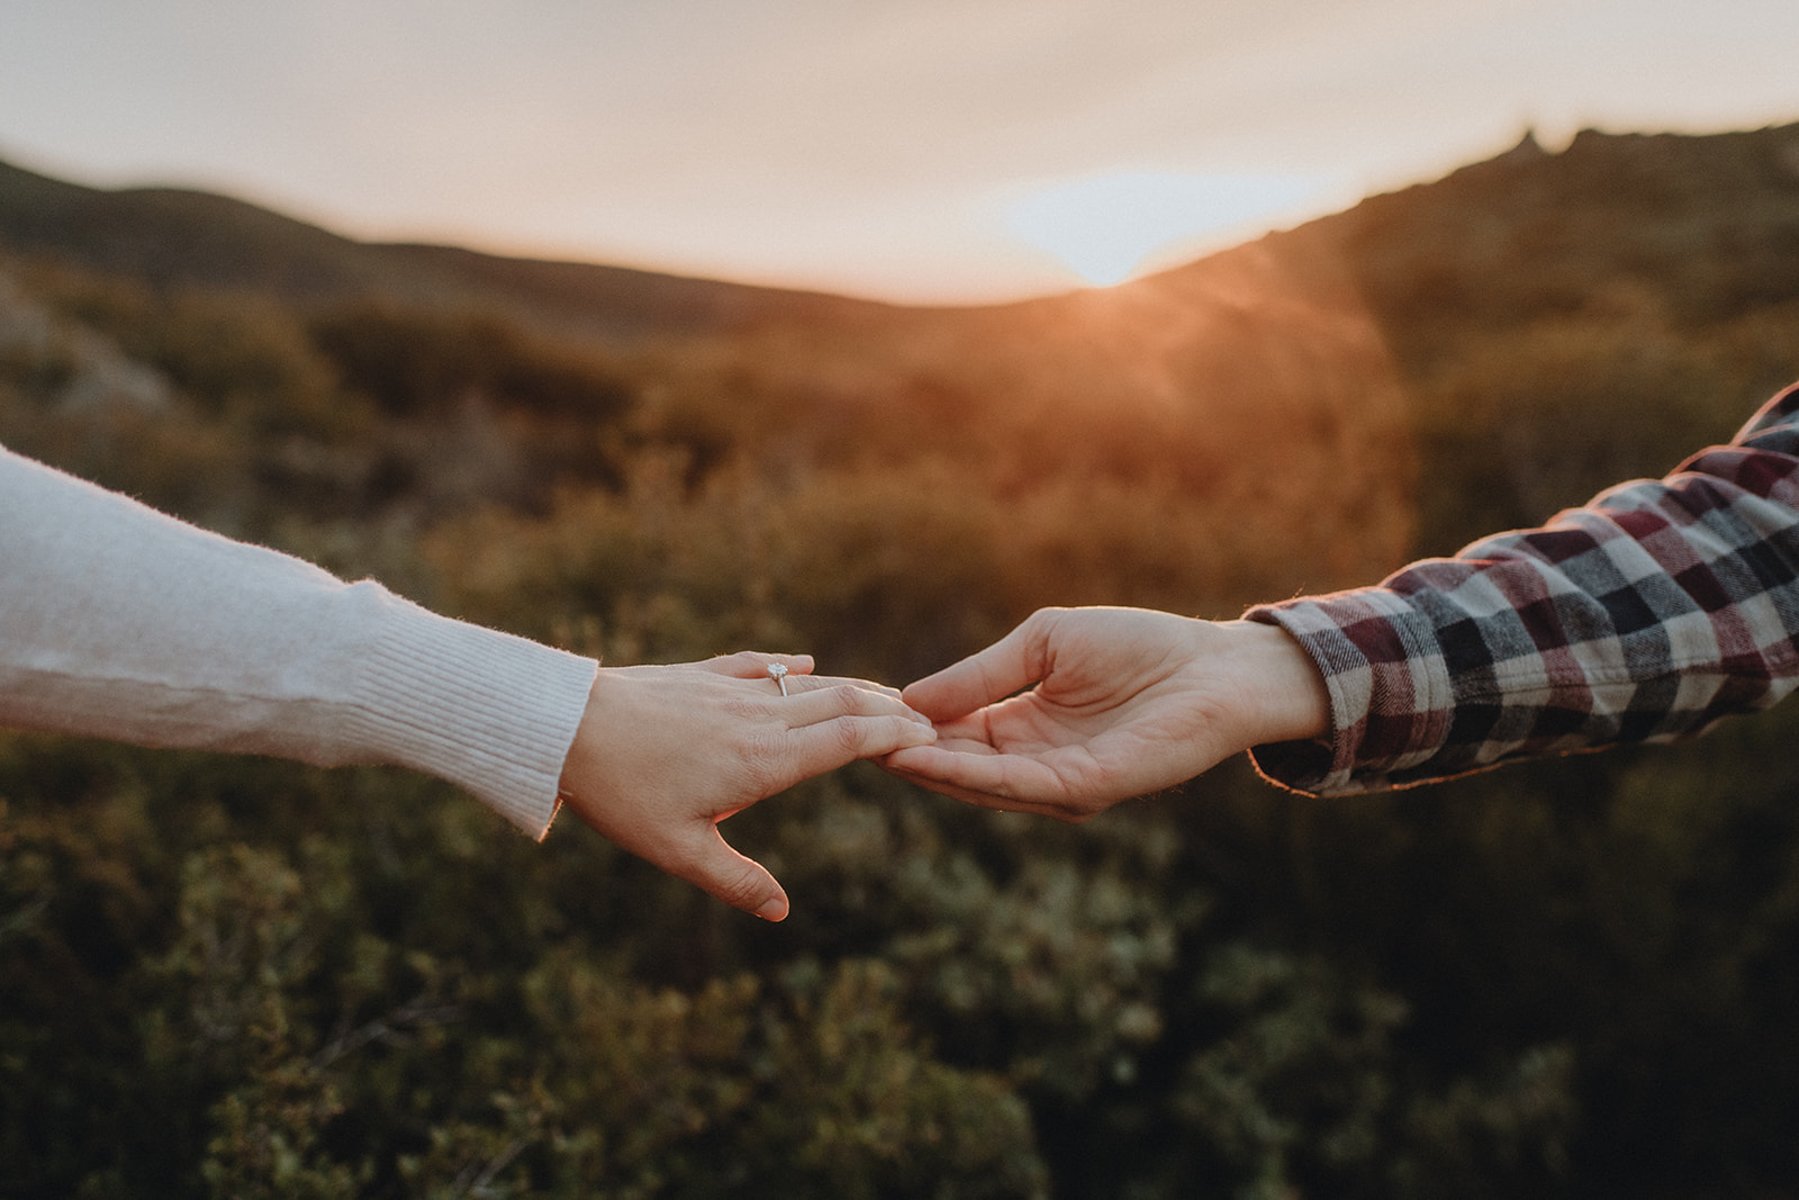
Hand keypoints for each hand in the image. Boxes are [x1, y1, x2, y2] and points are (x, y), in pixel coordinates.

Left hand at [556, 650, 933, 919]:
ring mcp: (729, 690)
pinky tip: (802, 664)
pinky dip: (790, 667)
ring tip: (881, 696)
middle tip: (926, 716)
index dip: (893, 735)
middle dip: (888, 708)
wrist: (567, 725)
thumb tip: (780, 912)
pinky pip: (758, 666)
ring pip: (805, 682)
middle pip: (840, 702)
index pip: (847, 740)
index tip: (930, 735)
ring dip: (849, 687)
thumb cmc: (621, 793)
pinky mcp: (700, 676)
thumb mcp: (678, 851)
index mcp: (763, 761)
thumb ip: (735, 881)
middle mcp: (757, 718)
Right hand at [883, 607, 1328, 820]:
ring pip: (975, 782)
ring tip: (871, 747)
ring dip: (923, 767)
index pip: (948, 734)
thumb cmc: (1141, 647)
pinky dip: (966, 773)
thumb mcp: (1042, 645)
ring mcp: (1058, 781)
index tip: (853, 711)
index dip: (903, 724)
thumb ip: (981, 674)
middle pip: (952, 765)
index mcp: (1020, 727)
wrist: (1217, 667)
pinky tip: (927, 756)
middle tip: (843, 737)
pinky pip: (1015, 784)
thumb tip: (909, 698)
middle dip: (901, 751)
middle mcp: (1033, 763)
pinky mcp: (1085, 788)